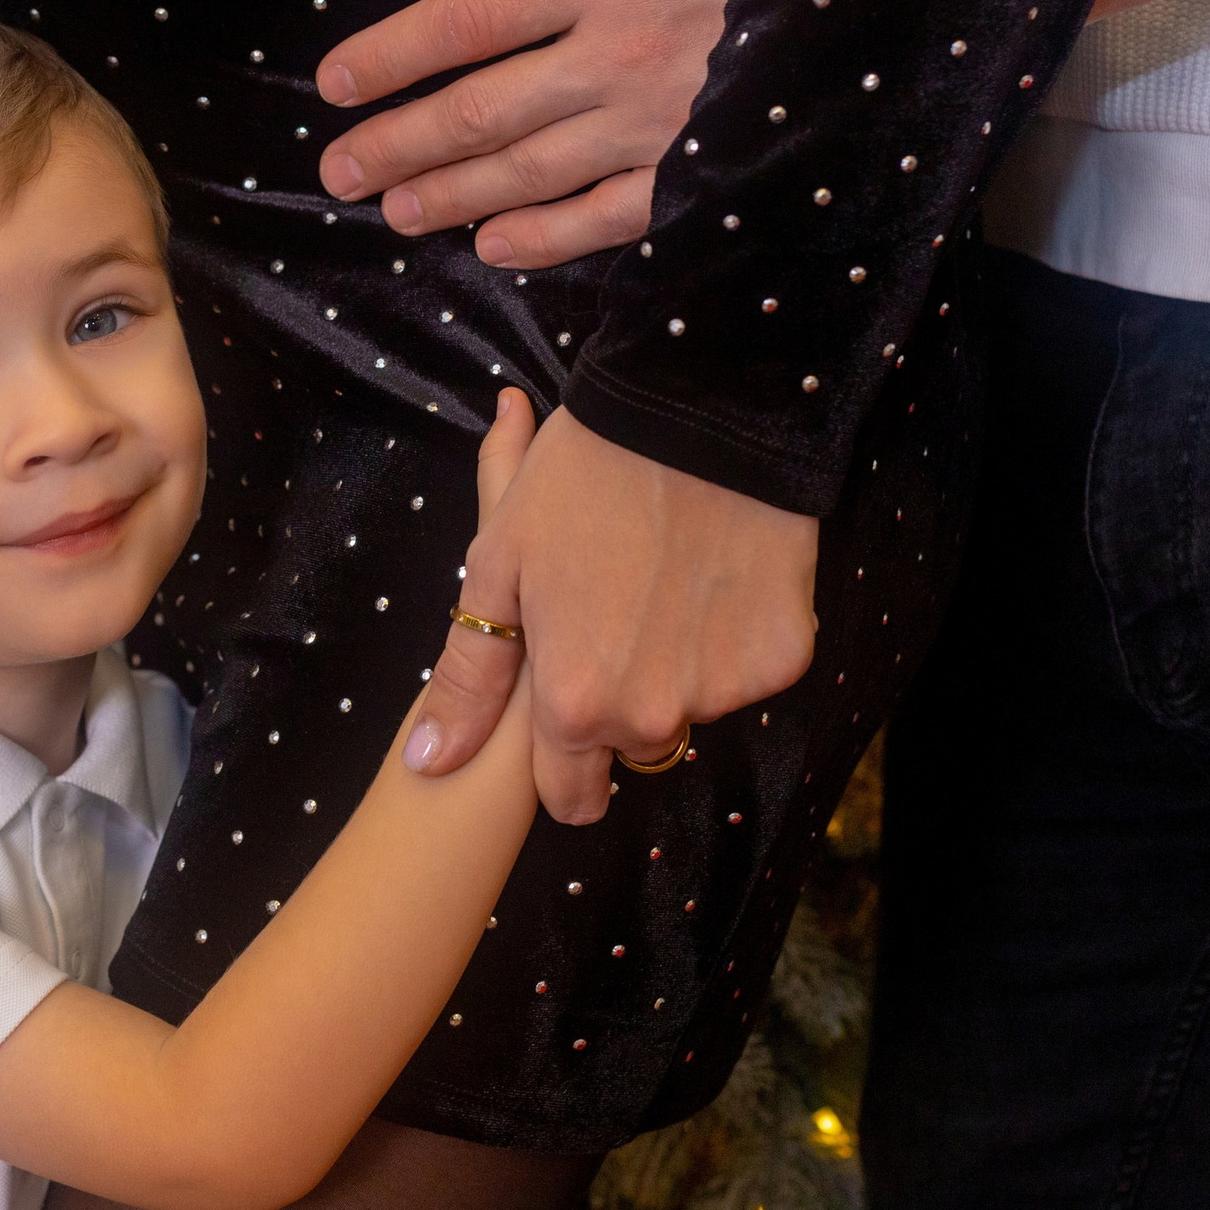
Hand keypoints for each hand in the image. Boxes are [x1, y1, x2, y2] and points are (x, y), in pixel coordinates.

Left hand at [315, 0, 803, 268]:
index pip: (468, 20)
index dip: (392, 55)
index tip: (334, 84)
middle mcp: (624, 57)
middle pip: (481, 113)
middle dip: (400, 144)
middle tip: (336, 170)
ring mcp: (668, 123)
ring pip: (533, 173)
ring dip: (454, 196)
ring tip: (393, 212)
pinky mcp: (714, 167)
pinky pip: (616, 218)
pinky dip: (550, 240)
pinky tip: (496, 249)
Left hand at [404, 406, 819, 823]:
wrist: (694, 414)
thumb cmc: (578, 482)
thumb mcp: (497, 567)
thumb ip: (469, 678)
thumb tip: (425, 767)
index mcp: (576, 703)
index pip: (570, 796)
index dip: (562, 764)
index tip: (565, 711)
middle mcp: (655, 715)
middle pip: (631, 744)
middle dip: (617, 701)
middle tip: (611, 614)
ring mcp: (726, 690)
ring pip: (691, 706)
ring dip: (675, 667)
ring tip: (661, 581)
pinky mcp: (784, 657)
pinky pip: (749, 669)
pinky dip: (732, 636)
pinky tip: (714, 575)